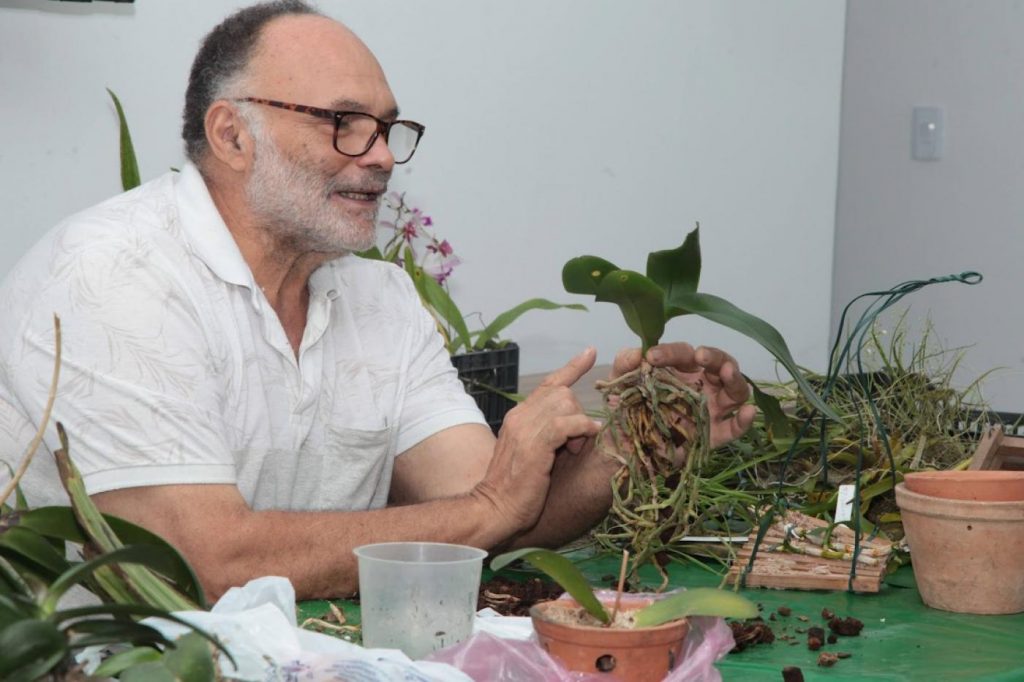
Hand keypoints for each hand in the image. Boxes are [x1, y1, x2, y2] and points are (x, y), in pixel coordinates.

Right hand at [472, 348, 600, 535]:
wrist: (493, 509)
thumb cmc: (514, 489)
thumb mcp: (529, 453)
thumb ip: (545, 434)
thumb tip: (569, 429)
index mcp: (518, 416)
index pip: (549, 384)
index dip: (572, 368)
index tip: (590, 353)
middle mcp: (520, 416)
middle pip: (562, 392)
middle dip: (578, 412)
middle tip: (576, 443)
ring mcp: (525, 429)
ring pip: (566, 403)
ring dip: (579, 423)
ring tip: (573, 449)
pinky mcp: (535, 445)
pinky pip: (567, 424)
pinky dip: (582, 428)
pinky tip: (587, 436)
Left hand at [611, 343, 754, 447]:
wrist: (623, 447)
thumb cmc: (626, 408)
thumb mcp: (620, 384)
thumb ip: (624, 364)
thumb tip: (636, 353)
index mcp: (681, 370)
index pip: (684, 354)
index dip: (670, 352)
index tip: (651, 357)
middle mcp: (702, 386)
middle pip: (720, 365)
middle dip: (714, 357)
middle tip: (700, 355)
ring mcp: (711, 410)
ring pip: (735, 391)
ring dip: (734, 379)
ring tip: (727, 371)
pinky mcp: (714, 435)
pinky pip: (734, 428)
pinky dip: (744, 421)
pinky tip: (748, 412)